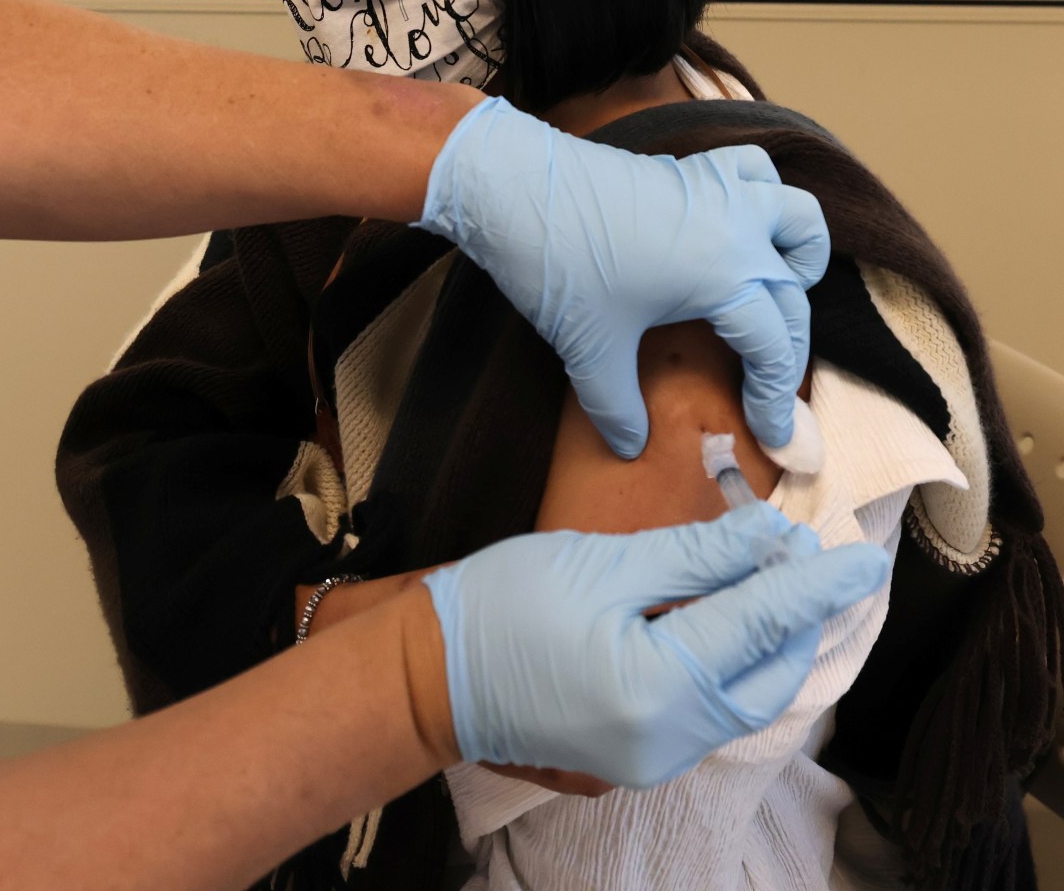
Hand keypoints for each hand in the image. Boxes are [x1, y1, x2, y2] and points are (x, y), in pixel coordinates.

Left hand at [416, 97, 828, 456]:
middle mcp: (738, 228)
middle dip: (789, 342)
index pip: (773, 345)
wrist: (514, 188)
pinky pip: (752, 172)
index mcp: (725, 275)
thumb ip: (615, 404)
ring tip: (772, 289)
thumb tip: (630, 445)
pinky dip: (762, 196)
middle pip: (792, 291)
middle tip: (767, 383)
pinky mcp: (689, 168)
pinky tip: (736, 225)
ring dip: (799, 253)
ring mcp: (717, 190)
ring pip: (796, 213)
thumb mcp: (589, 347)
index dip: (776, 397)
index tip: (773, 434)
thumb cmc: (558, 266)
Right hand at [419, 505, 887, 788]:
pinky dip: (731, 662)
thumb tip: (767, 539)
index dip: (815, 585)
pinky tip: (725, 618)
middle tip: (807, 555)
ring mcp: (656, 755)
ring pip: (745, 696)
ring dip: (768, 640)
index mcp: (657, 686)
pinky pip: (711, 708)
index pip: (760, 624)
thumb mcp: (601, 564)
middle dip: (799, 616)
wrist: (431, 674)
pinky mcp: (641, 754)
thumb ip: (693, 556)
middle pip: (768, 675)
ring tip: (772, 579)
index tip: (865, 558)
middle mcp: (669, 737)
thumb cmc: (501, 607)